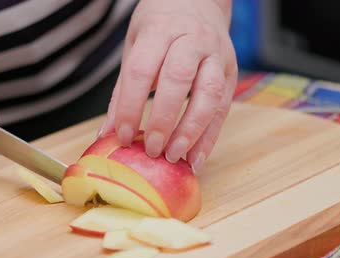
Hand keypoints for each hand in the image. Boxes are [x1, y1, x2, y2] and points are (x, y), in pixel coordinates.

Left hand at [99, 0, 237, 173]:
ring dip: (191, 131)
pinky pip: (223, 108)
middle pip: (178, 80)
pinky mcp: (231, 72)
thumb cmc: (159, 26)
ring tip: (174, 157)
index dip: (131, 106)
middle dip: (163, 120)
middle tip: (151, 150)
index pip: (142, 70)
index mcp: (160, 30)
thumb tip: (108, 134)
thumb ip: (123, 91)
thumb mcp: (134, 47)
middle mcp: (192, 39)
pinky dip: (209, 137)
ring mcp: (216, 55)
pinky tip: (196, 159)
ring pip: (209, 95)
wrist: (198, 1)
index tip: (123, 136)